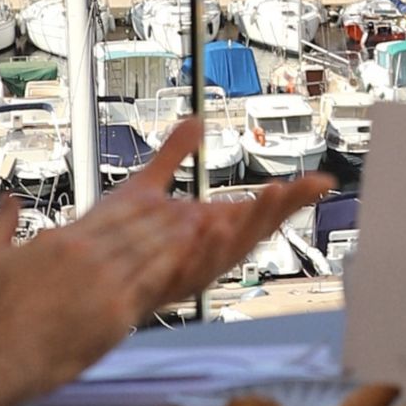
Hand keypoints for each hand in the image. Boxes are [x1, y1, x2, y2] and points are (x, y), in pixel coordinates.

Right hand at [0, 182, 200, 403]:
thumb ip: (1, 225)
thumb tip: (9, 201)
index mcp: (63, 241)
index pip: (112, 215)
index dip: (142, 205)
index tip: (161, 197)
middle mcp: (88, 258)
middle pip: (139, 229)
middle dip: (168, 216)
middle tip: (194, 206)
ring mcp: (104, 286)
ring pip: (151, 253)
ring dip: (179, 236)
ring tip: (204, 224)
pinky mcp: (115, 317)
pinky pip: (152, 288)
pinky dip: (174, 270)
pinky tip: (192, 261)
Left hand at [121, 118, 335, 309]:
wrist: (82, 282)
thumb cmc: (113, 242)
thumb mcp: (146, 187)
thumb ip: (173, 156)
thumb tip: (196, 121)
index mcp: (209, 229)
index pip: (259, 211)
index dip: (292, 197)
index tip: (322, 181)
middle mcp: (207, 252)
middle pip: (256, 229)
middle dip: (282, 207)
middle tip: (307, 184)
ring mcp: (191, 269)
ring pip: (232, 249)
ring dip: (253, 222)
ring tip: (273, 193)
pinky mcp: (167, 283)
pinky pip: (192, 269)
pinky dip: (207, 249)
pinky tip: (216, 225)